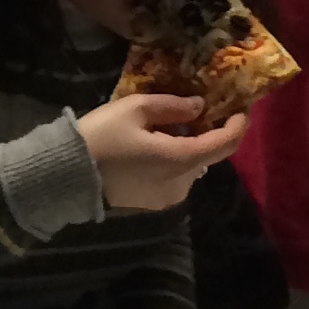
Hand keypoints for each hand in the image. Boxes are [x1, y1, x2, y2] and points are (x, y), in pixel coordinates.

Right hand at [76, 93, 248, 210]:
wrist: (68, 176)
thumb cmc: (102, 137)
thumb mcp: (135, 109)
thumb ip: (172, 106)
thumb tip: (199, 107)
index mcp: (182, 159)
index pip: (226, 143)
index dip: (238, 124)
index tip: (240, 106)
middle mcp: (183, 183)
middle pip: (209, 155)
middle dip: (210, 132)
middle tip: (201, 108)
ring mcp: (168, 197)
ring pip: (192, 167)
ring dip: (190, 146)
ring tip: (172, 124)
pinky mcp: (153, 202)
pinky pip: (176, 177)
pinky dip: (175, 160)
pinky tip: (155, 145)